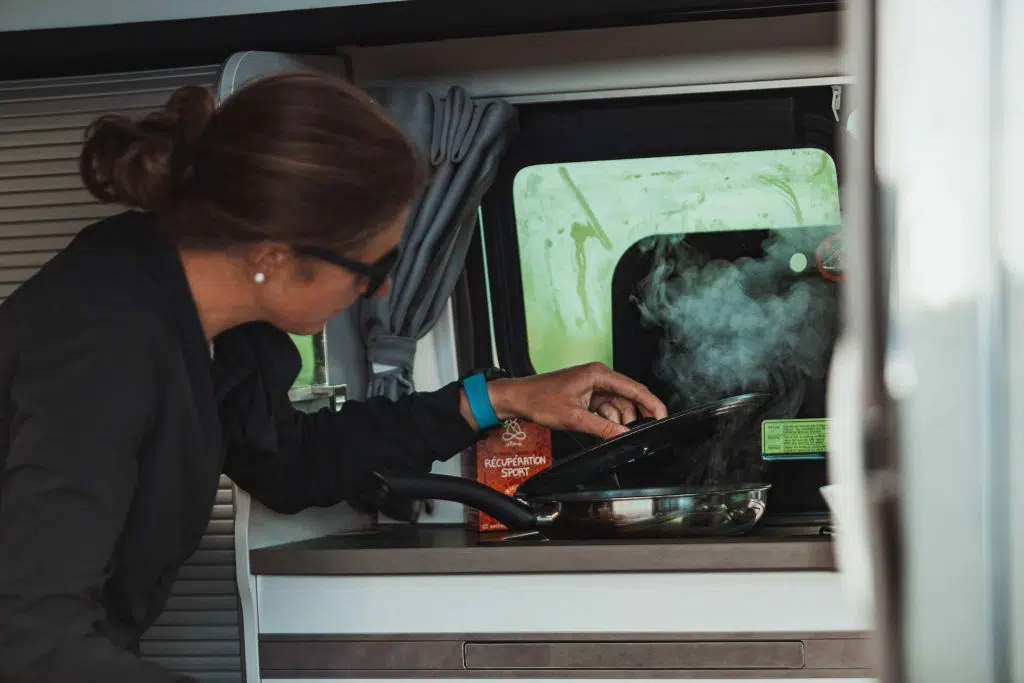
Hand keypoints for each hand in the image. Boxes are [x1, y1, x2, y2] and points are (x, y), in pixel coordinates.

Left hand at [487, 362, 667, 439]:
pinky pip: (606, 408)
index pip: (634, 388)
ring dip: (618, 420)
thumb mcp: (574, 417)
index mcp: (599, 374)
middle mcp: (599, 377)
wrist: (518, 398)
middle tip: (639, 434)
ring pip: (618, 405)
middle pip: (629, 397)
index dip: (652, 404)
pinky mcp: (587, 396)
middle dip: (635, 416)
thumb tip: (623, 435)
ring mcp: (593, 386)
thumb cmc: (539, 399)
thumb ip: (602, 427)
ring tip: (611, 432)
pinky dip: (608, 420)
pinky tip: (604, 430)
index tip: (663, 417)